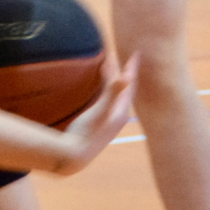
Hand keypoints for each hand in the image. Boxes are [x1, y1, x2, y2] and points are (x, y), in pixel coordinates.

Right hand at [53, 54, 138, 175]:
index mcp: (120, 111)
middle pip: (125, 91)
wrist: (73, 156)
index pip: (129, 85)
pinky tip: (101, 91)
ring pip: (116, 97)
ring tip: (113, 71)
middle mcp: (117, 116)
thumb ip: (112, 93)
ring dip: (116, 83)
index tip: (136, 54)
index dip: (132, 69)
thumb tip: (126, 77)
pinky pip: (108, 102)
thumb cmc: (87, 132)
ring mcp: (108, 122)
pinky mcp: (99, 125)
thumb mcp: (100, 111)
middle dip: (125, 74)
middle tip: (126, 59)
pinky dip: (107, 91)